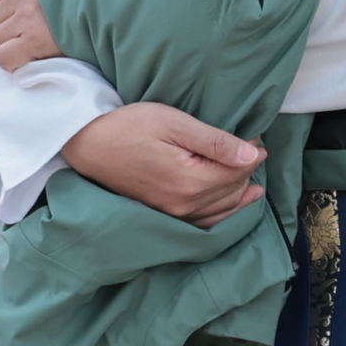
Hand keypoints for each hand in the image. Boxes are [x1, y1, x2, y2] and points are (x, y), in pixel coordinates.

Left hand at [0, 0, 63, 71]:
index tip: (25, 16)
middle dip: (10, 30)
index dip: (5, 11)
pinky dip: (15, 62)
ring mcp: (27, 16)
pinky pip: (5, 57)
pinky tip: (34, 57)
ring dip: (14, 47)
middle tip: (35, 33)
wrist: (116, 4)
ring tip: (38, 45)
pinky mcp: (35, 41)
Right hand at [63, 103, 264, 223]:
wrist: (89, 144)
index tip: (256, 136)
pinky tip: (237, 202)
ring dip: (241, 190)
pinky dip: (226, 211)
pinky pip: (206, 221)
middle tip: (254, 146)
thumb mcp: (175, 124)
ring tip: (252, 172)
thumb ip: (215, 142)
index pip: (238, 171)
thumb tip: (252, 155)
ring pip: (224, 207)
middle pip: (233, 189)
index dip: (252, 152)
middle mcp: (186, 205)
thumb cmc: (130, 126)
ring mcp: (175, 215)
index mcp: (191, 181)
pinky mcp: (166, 215)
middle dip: (248, 169)